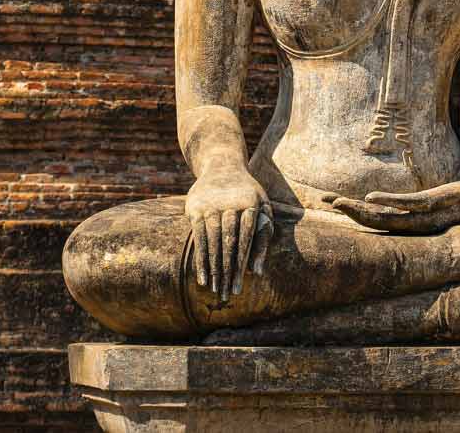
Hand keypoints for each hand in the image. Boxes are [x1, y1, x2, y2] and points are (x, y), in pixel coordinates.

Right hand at [184, 170, 272, 300]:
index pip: (246, 239)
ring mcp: (211, 206)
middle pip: (229, 244)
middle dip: (227, 271)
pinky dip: (200, 259)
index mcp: (250, 204)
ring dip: (213, 268)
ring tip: (214, 289)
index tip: (239, 286)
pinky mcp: (195, 208)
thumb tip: (257, 272)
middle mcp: (229, 205)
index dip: (243, 264)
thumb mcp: (263, 208)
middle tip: (226, 295)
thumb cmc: (248, 194)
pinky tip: (202, 277)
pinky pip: (197, 238)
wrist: (222, 164)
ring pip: (212, 242)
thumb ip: (263, 238)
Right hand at [327, 178, 459, 233]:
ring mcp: (424, 217)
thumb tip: (382, 200)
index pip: (373, 223)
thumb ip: (404, 208)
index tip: (328, 201)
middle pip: (376, 223)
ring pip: (388, 218)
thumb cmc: (454, 205)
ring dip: (363, 212)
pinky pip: (409, 205)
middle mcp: (414, 228)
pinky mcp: (436, 203)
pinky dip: (389, 201)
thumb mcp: (426, 208)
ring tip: (342, 203)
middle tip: (330, 203)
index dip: (350, 214)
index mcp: (408, 228)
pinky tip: (372, 196)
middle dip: (351, 214)